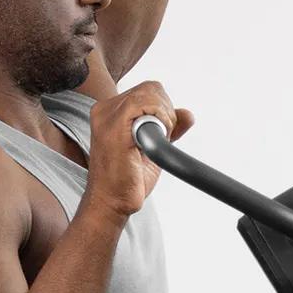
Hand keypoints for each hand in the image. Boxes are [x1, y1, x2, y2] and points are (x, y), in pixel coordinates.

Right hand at [83, 81, 195, 221]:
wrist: (110, 203)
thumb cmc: (127, 180)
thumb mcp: (151, 148)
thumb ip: (167, 128)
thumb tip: (187, 114)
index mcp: (110, 111)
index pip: (147, 91)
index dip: (163, 108)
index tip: (164, 132)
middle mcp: (105, 109)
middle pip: (151, 88)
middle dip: (166, 110)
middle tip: (162, 137)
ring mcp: (107, 117)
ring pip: (150, 93)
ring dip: (164, 115)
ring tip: (155, 141)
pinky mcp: (113, 127)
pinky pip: (143, 104)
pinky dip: (158, 117)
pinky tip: (154, 137)